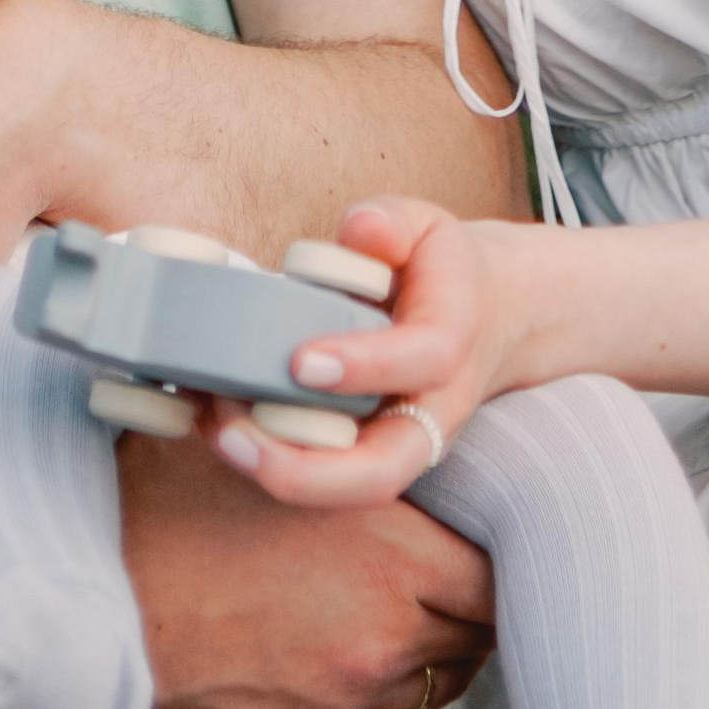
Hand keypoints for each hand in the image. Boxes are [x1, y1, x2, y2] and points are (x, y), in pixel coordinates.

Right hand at [121, 427, 493, 708]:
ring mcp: (362, 696)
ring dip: (436, 642)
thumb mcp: (240, 450)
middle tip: (441, 561)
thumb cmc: (163, 531)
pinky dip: (397, 686)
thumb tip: (318, 376)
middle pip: (479, 625)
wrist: (102, 637)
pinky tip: (361, 648)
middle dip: (465, 594)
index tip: (464, 524)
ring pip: (446, 675)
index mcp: (380, 549)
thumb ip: (305, 428)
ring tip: (403, 603)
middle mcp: (387, 631)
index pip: (488, 564)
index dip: (483, 543)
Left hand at [201, 200, 524, 510]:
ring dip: (281, 471)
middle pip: (385, 470)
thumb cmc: (441, 267)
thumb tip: (360, 231)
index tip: (301, 361)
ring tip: (219, 430)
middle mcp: (435, 408)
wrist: (490, 315)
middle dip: (309, 471)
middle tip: (237, 436)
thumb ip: (393, 221)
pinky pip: (331, 477)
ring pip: (353, 487)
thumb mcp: (426, 225)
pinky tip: (224, 427)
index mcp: (454, 338)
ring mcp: (406, 441)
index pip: (421, 361)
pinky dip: (276, 461)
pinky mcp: (374, 453)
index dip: (365, 365)